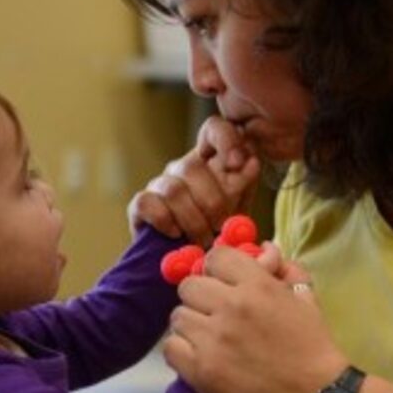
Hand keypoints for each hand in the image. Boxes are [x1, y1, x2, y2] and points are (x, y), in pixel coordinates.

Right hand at [129, 116, 259, 243]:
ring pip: (173, 189)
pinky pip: (148, 204)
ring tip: (203, 240)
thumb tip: (251, 161)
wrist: (193, 263)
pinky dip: (165, 221)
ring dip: (192, 219)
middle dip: (212, 202)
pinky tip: (176, 235)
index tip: (237, 163)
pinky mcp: (140, 205)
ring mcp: (159, 184)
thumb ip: (244, 184)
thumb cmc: (220, 232)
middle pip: (192, 166)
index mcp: (211, 161)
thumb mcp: (239, 207)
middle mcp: (183, 167)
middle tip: (221, 227)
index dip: (225, 139)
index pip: (214, 129)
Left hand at [165, 244, 346, 392]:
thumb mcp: (305, 300)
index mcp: (257, 285)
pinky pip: (171, 347)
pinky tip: (200, 357)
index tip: (223, 282)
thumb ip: (285, 271)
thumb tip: (266, 249)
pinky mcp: (200, 370)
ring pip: (178, 316)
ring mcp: (212, 339)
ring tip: (209, 338)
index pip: (216, 257)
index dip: (217, 269)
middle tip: (214, 313)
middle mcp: (230, 307)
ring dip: (192, 325)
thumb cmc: (313, 347)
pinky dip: (182, 351)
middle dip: (201, 296)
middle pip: (189, 286)